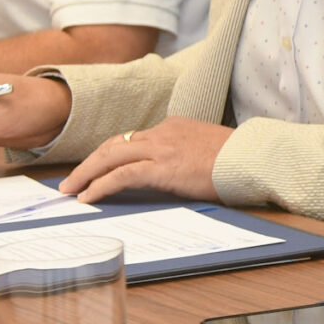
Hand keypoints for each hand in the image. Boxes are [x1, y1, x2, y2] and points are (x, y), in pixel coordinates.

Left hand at [63, 118, 232, 203]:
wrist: (252, 157)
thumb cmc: (239, 159)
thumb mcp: (209, 150)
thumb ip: (188, 154)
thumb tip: (180, 172)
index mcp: (174, 126)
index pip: (133, 140)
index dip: (110, 155)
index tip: (99, 168)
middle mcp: (163, 132)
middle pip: (114, 145)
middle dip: (89, 163)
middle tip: (71, 180)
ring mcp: (160, 148)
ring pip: (110, 156)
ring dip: (86, 174)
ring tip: (71, 190)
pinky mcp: (161, 167)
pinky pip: (120, 175)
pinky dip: (100, 185)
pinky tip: (89, 197)